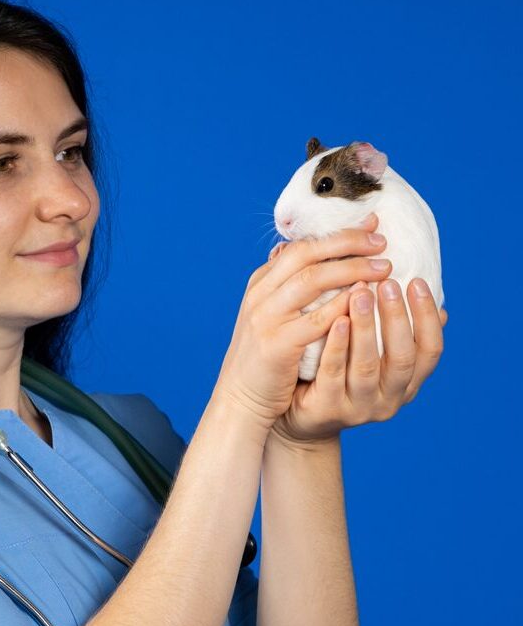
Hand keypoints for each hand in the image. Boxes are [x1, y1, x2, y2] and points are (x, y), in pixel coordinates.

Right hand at [214, 212, 394, 430]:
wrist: (241, 400)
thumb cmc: (265, 359)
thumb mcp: (271, 316)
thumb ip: (291, 289)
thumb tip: (320, 257)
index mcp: (260, 285)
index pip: (299, 246)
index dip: (337, 234)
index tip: (370, 225)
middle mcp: (260, 296)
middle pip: (306, 255)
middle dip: (347, 243)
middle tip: (382, 241)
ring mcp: (265, 319)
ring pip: (312, 280)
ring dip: (352, 269)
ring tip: (384, 268)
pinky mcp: (277, 345)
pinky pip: (317, 319)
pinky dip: (343, 306)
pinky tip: (367, 300)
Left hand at [270, 269, 447, 447]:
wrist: (296, 414)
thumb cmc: (339, 371)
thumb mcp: (371, 350)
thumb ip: (392, 326)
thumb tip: (422, 283)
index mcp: (406, 382)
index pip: (430, 350)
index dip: (426, 317)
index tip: (416, 281)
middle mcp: (388, 398)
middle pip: (402, 358)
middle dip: (396, 318)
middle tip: (387, 282)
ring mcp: (358, 407)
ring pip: (367, 366)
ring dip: (366, 328)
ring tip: (359, 293)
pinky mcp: (327, 409)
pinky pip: (333, 375)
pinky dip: (337, 346)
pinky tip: (335, 320)